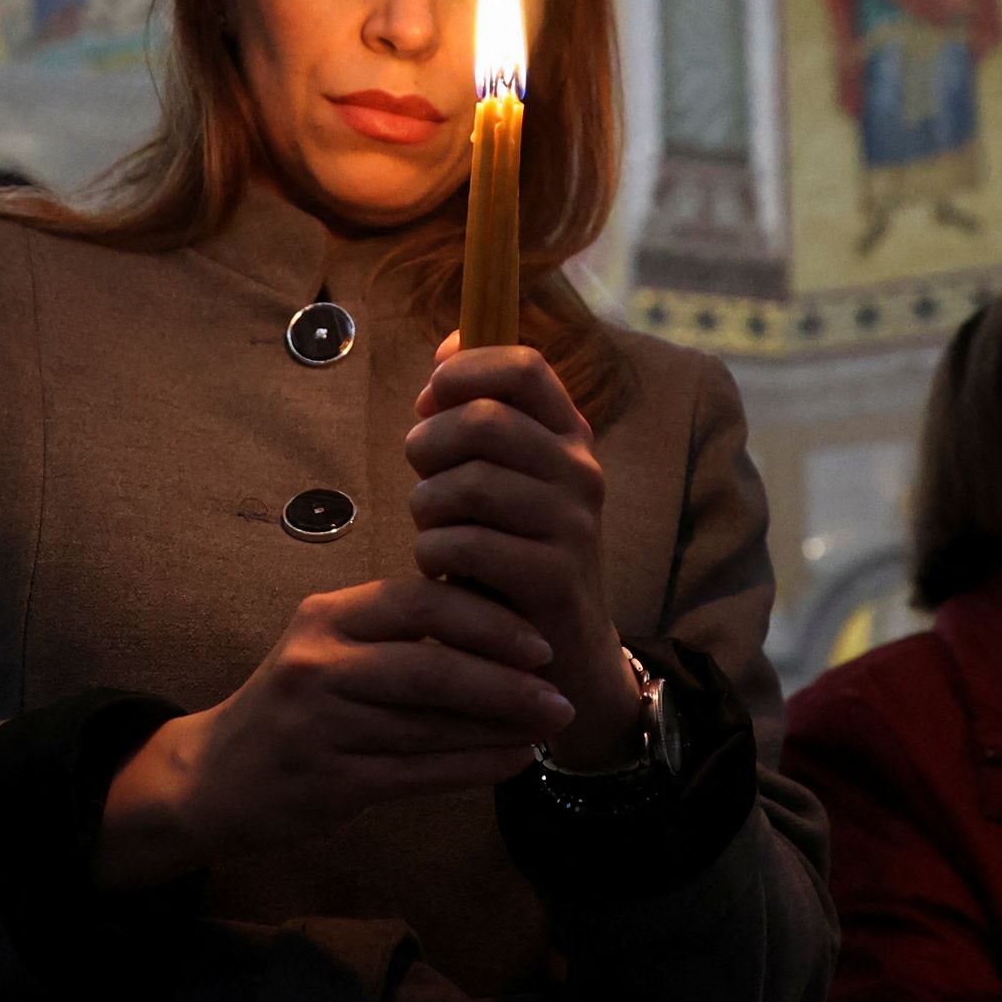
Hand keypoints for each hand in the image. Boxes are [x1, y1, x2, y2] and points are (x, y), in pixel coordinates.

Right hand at [97, 576, 570, 888]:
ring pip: (429, 724)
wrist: (214, 777)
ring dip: (499, 727)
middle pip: (429, 665)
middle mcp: (317, 665)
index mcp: (325, 618)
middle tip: (559, 693)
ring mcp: (320, 726)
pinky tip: (513, 761)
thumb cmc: (294, 705)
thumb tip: (500, 614)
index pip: (419, 602)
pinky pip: (417, 773)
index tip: (539, 639)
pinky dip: (472, 767)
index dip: (487, 619)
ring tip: (550, 725)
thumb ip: (397, 631)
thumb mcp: (330, 646)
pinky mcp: (328, 782)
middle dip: (506, 680)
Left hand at [408, 339, 638, 770]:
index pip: (523, 366)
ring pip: (467, 482)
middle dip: (430, 444)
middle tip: (421, 475)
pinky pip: (465, 545)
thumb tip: (447, 344)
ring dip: (427, 507)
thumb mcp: (506, 479)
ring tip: (434, 531)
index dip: (464, 370)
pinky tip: (443, 571)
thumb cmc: (515, 555)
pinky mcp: (552, 578)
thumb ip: (480, 414)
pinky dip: (434, 554)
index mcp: (570, 436)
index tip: (432, 400)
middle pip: (484, 419)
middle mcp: (580, 472)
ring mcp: (571, 525)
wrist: (563, 657)